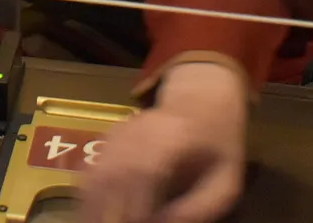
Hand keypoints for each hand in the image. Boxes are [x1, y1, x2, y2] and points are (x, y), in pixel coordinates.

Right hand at [78, 61, 248, 222]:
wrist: (200, 101)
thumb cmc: (217, 147)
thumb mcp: (225, 181)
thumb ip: (199, 208)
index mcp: (174, 138)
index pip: (146, 168)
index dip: (137, 199)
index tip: (136, 222)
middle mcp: (140, 130)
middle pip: (115, 171)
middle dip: (109, 208)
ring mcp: (121, 132)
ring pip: (98, 169)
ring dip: (93, 202)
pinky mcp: (109, 138)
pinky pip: (92, 167)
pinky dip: (88, 192)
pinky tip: (91, 212)